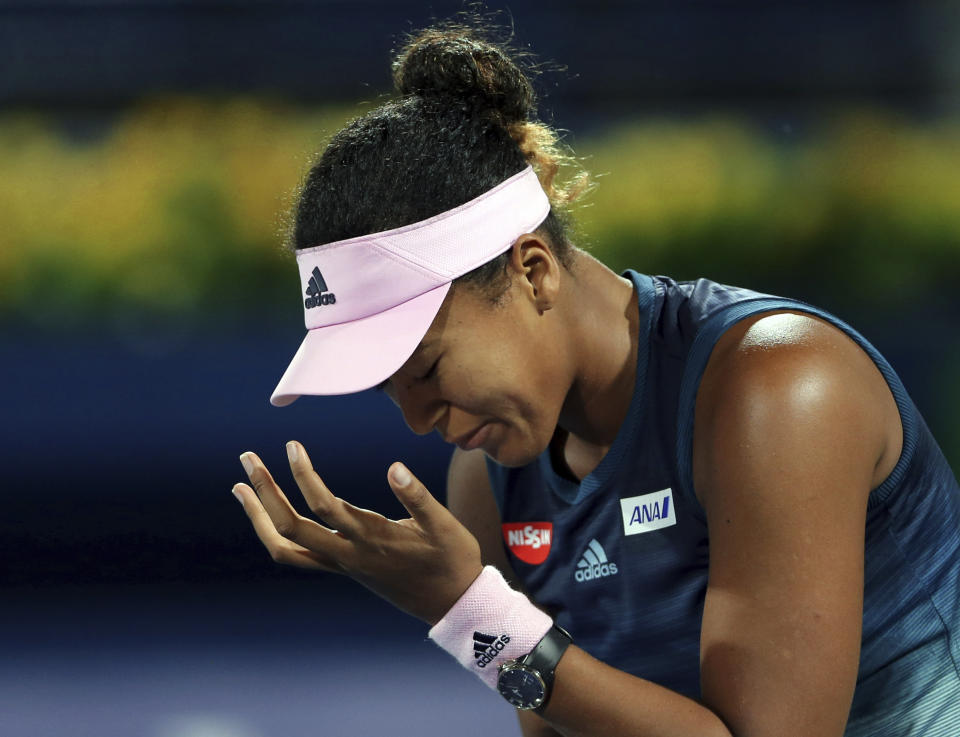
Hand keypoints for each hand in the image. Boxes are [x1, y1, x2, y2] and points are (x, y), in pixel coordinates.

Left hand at [232, 441, 483, 625]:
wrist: (453, 603)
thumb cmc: (452, 559)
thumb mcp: (444, 525)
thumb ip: (417, 496)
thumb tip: (394, 467)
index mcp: (371, 540)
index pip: (324, 506)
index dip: (303, 475)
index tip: (291, 445)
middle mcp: (348, 556)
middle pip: (290, 529)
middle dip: (265, 493)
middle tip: (248, 458)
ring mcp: (343, 565)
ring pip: (286, 549)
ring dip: (259, 518)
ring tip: (241, 488)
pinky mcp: (344, 569)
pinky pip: (298, 556)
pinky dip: (278, 534)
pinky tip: (273, 513)